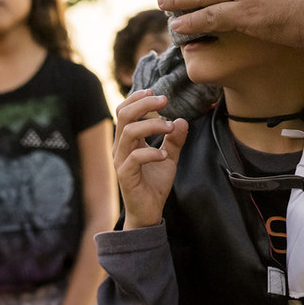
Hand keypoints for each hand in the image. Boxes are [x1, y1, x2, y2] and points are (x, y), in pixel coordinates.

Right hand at [113, 90, 188, 229]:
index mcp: (127, 140)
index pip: (124, 111)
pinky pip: (134, 157)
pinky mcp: (125, 175)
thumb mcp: (170, 158)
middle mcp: (121, 147)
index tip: (156, 91)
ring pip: (129, 132)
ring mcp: (121, 161)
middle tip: (165, 100)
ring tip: (170, 128)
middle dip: (144, 104)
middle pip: (124, 116)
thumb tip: (182, 120)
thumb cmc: (155, 183)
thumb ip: (175, 140)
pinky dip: (151, 152)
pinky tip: (165, 155)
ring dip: (151, 125)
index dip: (137, 98)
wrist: (149, 212)